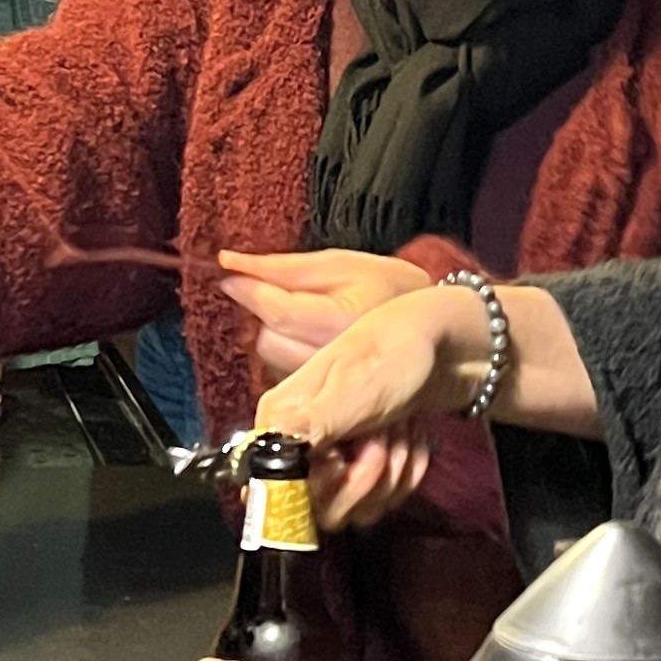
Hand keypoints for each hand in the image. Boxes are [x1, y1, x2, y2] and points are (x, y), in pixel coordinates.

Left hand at [216, 249, 437, 383]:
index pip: (276, 311)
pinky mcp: (329, 396)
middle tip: (291, 298)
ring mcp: (332, 384)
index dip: (248, 290)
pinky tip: (314, 341)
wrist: (430, 326)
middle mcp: (336, 359)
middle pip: (266, 340)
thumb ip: (283, 268)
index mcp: (342, 321)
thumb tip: (229, 264)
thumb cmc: (388, 287)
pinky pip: (285, 374)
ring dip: (276, 337)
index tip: (230, 275)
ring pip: (271, 359)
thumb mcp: (341, 263)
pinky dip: (289, 355)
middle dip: (267, 315)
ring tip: (307, 320)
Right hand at [252, 284, 487, 523]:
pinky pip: (386, 502)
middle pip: (322, 509)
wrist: (445, 345)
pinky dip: (408, 472)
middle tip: (383, 434)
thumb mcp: (349, 386)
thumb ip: (305, 427)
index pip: (277, 491)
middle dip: (365, 478)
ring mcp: (337, 462)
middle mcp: (302, 447)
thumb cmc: (393, 353)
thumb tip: (261, 468)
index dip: (315, 487)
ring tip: (400, 426)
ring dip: (393, 471)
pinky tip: (413, 437)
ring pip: (359, 510)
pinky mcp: (369, 472)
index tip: (341, 460)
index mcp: (281, 423)